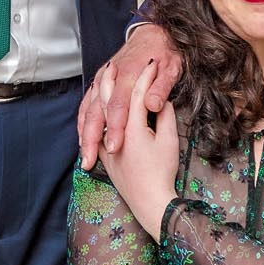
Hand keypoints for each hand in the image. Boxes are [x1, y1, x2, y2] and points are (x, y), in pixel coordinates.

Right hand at [77, 23, 181, 169]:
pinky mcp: (99, 83)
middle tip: (90, 160)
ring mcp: (102, 81)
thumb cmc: (164, 53)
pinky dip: (83, 122)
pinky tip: (83, 137)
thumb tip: (153, 105)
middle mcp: (111, 79)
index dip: (116, 128)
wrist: (153, 34)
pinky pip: (87, 104)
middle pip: (97, 112)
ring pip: (88, 109)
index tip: (114, 147)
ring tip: (84, 156)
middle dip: (92, 138)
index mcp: (129, 76)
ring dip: (84, 133)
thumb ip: (161, 87)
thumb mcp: (171, 68)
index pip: (119, 107)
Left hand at [97, 60, 180, 238]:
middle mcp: (114, 133)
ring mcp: (106, 145)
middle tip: (114, 63)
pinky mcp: (104, 155)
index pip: (137, 94)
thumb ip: (164, 116)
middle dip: (112, 79)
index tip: (152, 64)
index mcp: (133, 128)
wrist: (150, 201)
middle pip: (110, 99)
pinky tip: (97, 109)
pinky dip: (95, 115)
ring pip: (98, 114)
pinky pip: (94, 130)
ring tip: (103, 80)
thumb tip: (159, 99)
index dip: (146, 77)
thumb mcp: (168, 141)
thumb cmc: (162, 172)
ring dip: (102, 95)